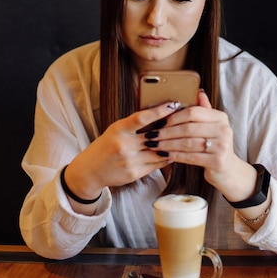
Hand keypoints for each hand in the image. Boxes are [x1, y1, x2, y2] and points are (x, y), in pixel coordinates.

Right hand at [63, 101, 177, 203]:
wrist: (90, 171)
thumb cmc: (105, 146)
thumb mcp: (115, 130)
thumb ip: (133, 125)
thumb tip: (158, 115)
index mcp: (118, 130)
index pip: (142, 117)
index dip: (159, 110)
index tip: (173, 104)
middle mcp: (124, 145)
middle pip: (155, 136)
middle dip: (172, 129)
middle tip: (186, 121)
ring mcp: (130, 160)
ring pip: (159, 151)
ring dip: (172, 145)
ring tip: (183, 136)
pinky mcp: (135, 173)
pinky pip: (157, 164)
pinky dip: (166, 157)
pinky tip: (172, 151)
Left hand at [149, 91, 257, 200]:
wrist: (228, 169)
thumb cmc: (214, 145)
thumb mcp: (212, 125)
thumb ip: (204, 109)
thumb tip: (198, 91)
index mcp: (221, 117)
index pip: (193, 112)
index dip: (174, 117)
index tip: (160, 122)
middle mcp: (224, 130)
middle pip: (188, 128)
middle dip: (166, 132)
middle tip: (151, 135)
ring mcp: (222, 146)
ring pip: (187, 143)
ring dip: (167, 144)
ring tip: (154, 145)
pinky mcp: (217, 161)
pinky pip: (190, 157)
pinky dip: (175, 155)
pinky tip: (164, 155)